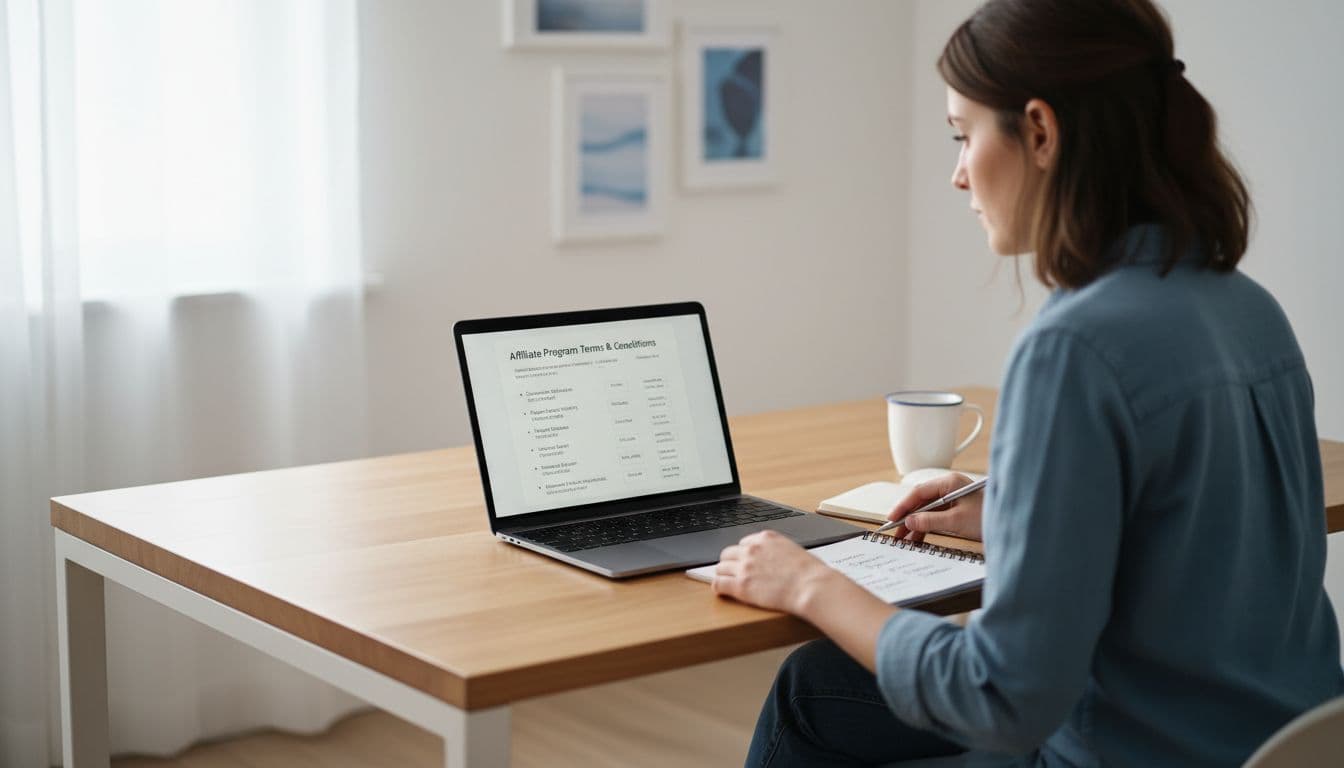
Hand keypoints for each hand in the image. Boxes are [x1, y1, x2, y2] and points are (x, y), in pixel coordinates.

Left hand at [712, 530, 837, 613]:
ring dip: (723, 575)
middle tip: (734, 573)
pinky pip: (718, 583)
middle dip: (730, 563)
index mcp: (765, 538)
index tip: (745, 562)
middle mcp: (752, 549)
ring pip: (720, 568)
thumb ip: (777, 551)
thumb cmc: (810, 572)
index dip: (743, 554)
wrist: (811, 586)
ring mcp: (744, 567)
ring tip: (727, 582)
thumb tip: (773, 559)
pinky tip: (721, 590)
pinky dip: (718, 587)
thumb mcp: (793, 549)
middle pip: (728, 553)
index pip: (743, 543)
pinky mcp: (741, 586)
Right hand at [887, 472, 983, 541]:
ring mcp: (955, 499)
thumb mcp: (956, 521)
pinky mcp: (959, 511)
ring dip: (917, 525)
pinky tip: (920, 539)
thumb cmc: (990, 518)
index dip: (903, 506)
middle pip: (922, 501)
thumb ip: (929, 520)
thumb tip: (909, 522)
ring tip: (906, 541)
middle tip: (896, 533)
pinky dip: (927, 528)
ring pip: (928, 511)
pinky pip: (937, 517)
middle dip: (908, 518)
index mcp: (950, 483)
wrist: (1015, 527)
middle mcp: (951, 488)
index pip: (919, 492)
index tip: (892, 519)